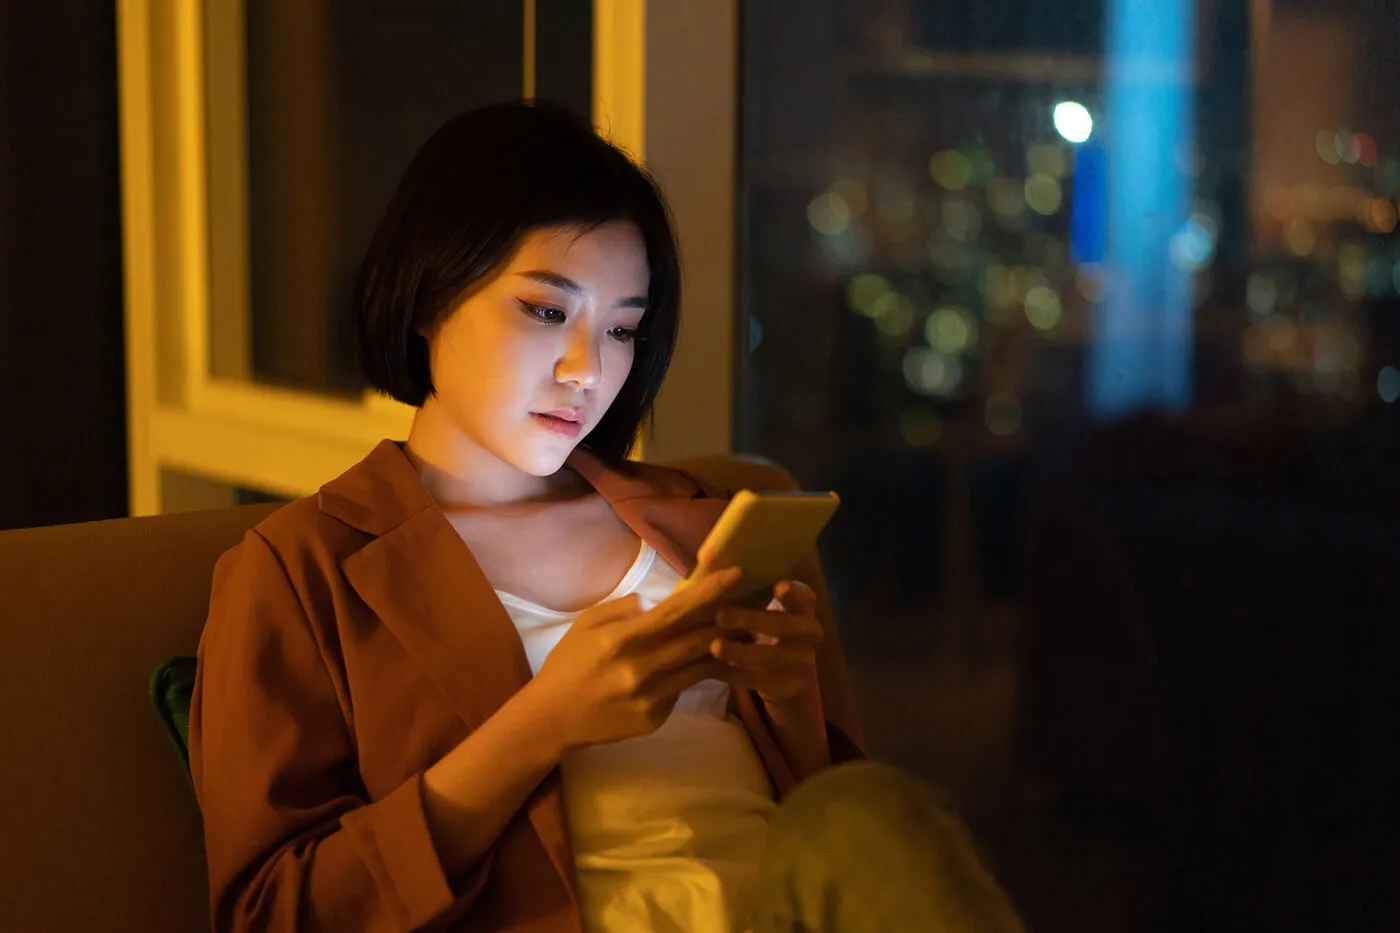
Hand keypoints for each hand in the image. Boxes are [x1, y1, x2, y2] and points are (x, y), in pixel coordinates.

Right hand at [526, 566, 741, 751]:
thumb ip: (623, 608)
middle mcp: (640, 669)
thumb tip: (655, 601)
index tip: (735, 574)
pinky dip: (691, 676)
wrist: (552, 719)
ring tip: (745, 635)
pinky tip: (701, 667)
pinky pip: (681, 691)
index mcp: (622, 639)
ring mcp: (650, 697)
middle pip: (697, 640)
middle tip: (751, 603)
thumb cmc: (568, 664)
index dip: (708, 592)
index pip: (675, 612)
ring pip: (699, 668)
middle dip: (728, 620)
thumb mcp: (586, 625)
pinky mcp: (654, 719)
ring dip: (724, 650)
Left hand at [709, 579, 822, 704]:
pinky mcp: (788, 686)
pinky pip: (761, 681)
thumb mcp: (763, 606)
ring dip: (742, 651)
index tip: (778, 585)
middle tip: (721, 615)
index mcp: (804, 609)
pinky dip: (738, 675)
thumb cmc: (765, 627)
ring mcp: (801, 662)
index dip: (795, 593)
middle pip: (786, 626)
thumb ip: (748, 588)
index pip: (806, 597)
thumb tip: (711, 557)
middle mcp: (809, 634)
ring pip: (773, 657)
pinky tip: (715, 669)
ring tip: (714, 647)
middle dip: (753, 620)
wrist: (783, 675)